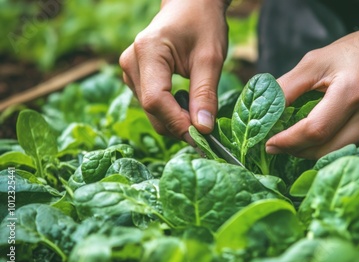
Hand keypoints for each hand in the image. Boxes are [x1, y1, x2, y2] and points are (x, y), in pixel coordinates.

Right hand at [119, 0, 227, 140]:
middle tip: (206, 129)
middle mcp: (131, 62)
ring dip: (175, 119)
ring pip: (151, 111)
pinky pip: (151, 104)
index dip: (178, 122)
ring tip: (199, 110)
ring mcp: (130, 70)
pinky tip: (187, 103)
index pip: (156, 100)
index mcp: (148, 51)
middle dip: (178, 125)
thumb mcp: (211, 58)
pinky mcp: (136, 77)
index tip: (202, 136)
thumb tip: (203, 129)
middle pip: (151, 109)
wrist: (191, 6)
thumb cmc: (203, 24)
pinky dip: (170, 112)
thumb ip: (205, 94)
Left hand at [266, 25, 358, 158]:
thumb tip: (264, 111)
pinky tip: (333, 131)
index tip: (269, 144)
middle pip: (326, 150)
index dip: (288, 141)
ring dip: (317, 151)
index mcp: (352, 92)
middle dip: (297, 151)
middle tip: (281, 144)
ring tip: (302, 139)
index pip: (314, 130)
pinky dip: (340, 144)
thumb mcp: (318, 60)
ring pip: (341, 153)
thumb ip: (288, 86)